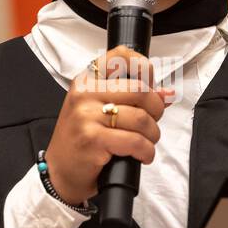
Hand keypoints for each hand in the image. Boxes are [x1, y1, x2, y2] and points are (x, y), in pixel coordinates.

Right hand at [43, 45, 174, 205]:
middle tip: (151, 123)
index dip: (143, 69)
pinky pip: (135, 141)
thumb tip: (166, 93)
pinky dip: (146, 151)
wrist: (61, 171)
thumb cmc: (82, 139)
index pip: (120, 56)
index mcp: (87, 81)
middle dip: (155, 109)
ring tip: (146, 142)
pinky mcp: (92, 139)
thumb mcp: (100, 111)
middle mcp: (84, 94)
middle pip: (140, 90)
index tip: (149, 86)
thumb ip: (133, 99)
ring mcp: (86, 116)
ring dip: (152, 134)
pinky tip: (142, 155)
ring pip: (141, 118)